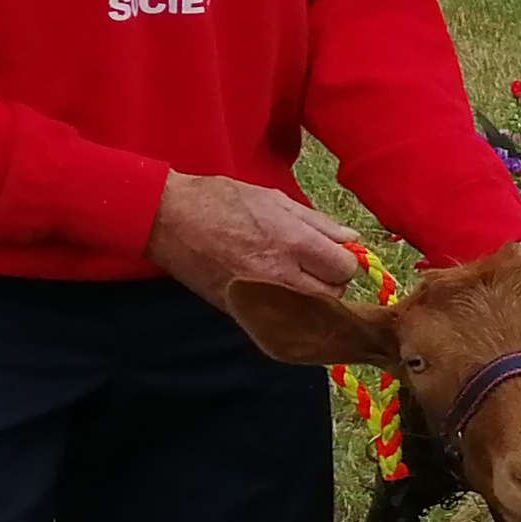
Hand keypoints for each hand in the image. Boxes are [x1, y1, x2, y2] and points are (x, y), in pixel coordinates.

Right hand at [151, 171, 364, 301]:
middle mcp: (280, 275)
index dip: (343, 259)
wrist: (169, 219)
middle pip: (334, 295)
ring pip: (311, 313)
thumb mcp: (275, 199)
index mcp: (292, 242)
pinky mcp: (241, 313)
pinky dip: (288, 312)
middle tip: (316, 267)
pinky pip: (282, 322)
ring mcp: (260, 298)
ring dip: (313, 299)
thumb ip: (318, 223)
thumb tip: (351, 239)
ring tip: (296, 279)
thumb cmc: (221, 201)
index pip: (345, 268)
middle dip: (332, 282)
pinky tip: (279, 293)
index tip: (331, 252)